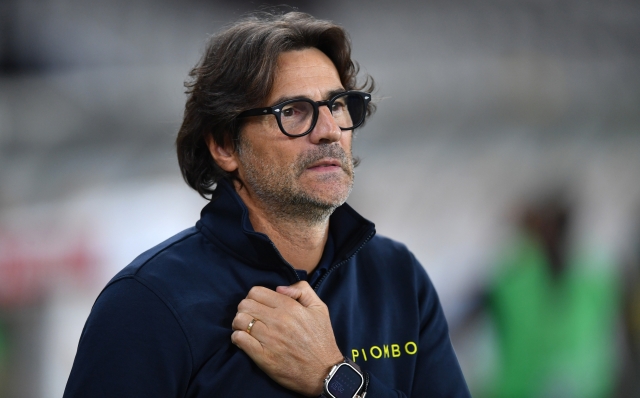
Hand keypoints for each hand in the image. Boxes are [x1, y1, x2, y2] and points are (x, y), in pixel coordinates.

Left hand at [231, 281, 342, 395]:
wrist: (324, 371)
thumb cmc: (321, 340)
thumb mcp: (320, 308)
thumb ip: (302, 290)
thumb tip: (279, 288)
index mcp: (290, 307)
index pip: (256, 292)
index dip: (254, 297)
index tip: (258, 305)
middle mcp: (278, 320)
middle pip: (245, 304)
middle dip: (245, 308)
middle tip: (251, 317)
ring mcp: (269, 339)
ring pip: (239, 320)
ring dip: (239, 323)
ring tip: (246, 328)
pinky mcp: (263, 356)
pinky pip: (239, 339)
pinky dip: (237, 337)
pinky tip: (245, 340)